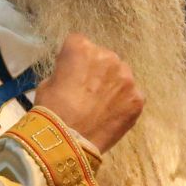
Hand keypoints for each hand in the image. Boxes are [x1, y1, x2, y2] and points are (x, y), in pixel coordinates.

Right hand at [33, 33, 143, 152]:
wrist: (67, 142)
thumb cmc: (51, 110)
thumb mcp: (48, 82)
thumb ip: (66, 72)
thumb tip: (74, 76)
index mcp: (81, 48)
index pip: (79, 43)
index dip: (74, 60)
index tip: (71, 73)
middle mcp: (108, 56)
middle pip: (104, 57)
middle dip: (97, 71)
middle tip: (87, 92)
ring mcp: (126, 77)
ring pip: (120, 75)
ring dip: (112, 85)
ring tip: (101, 106)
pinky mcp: (137, 98)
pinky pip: (130, 96)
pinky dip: (123, 104)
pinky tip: (111, 117)